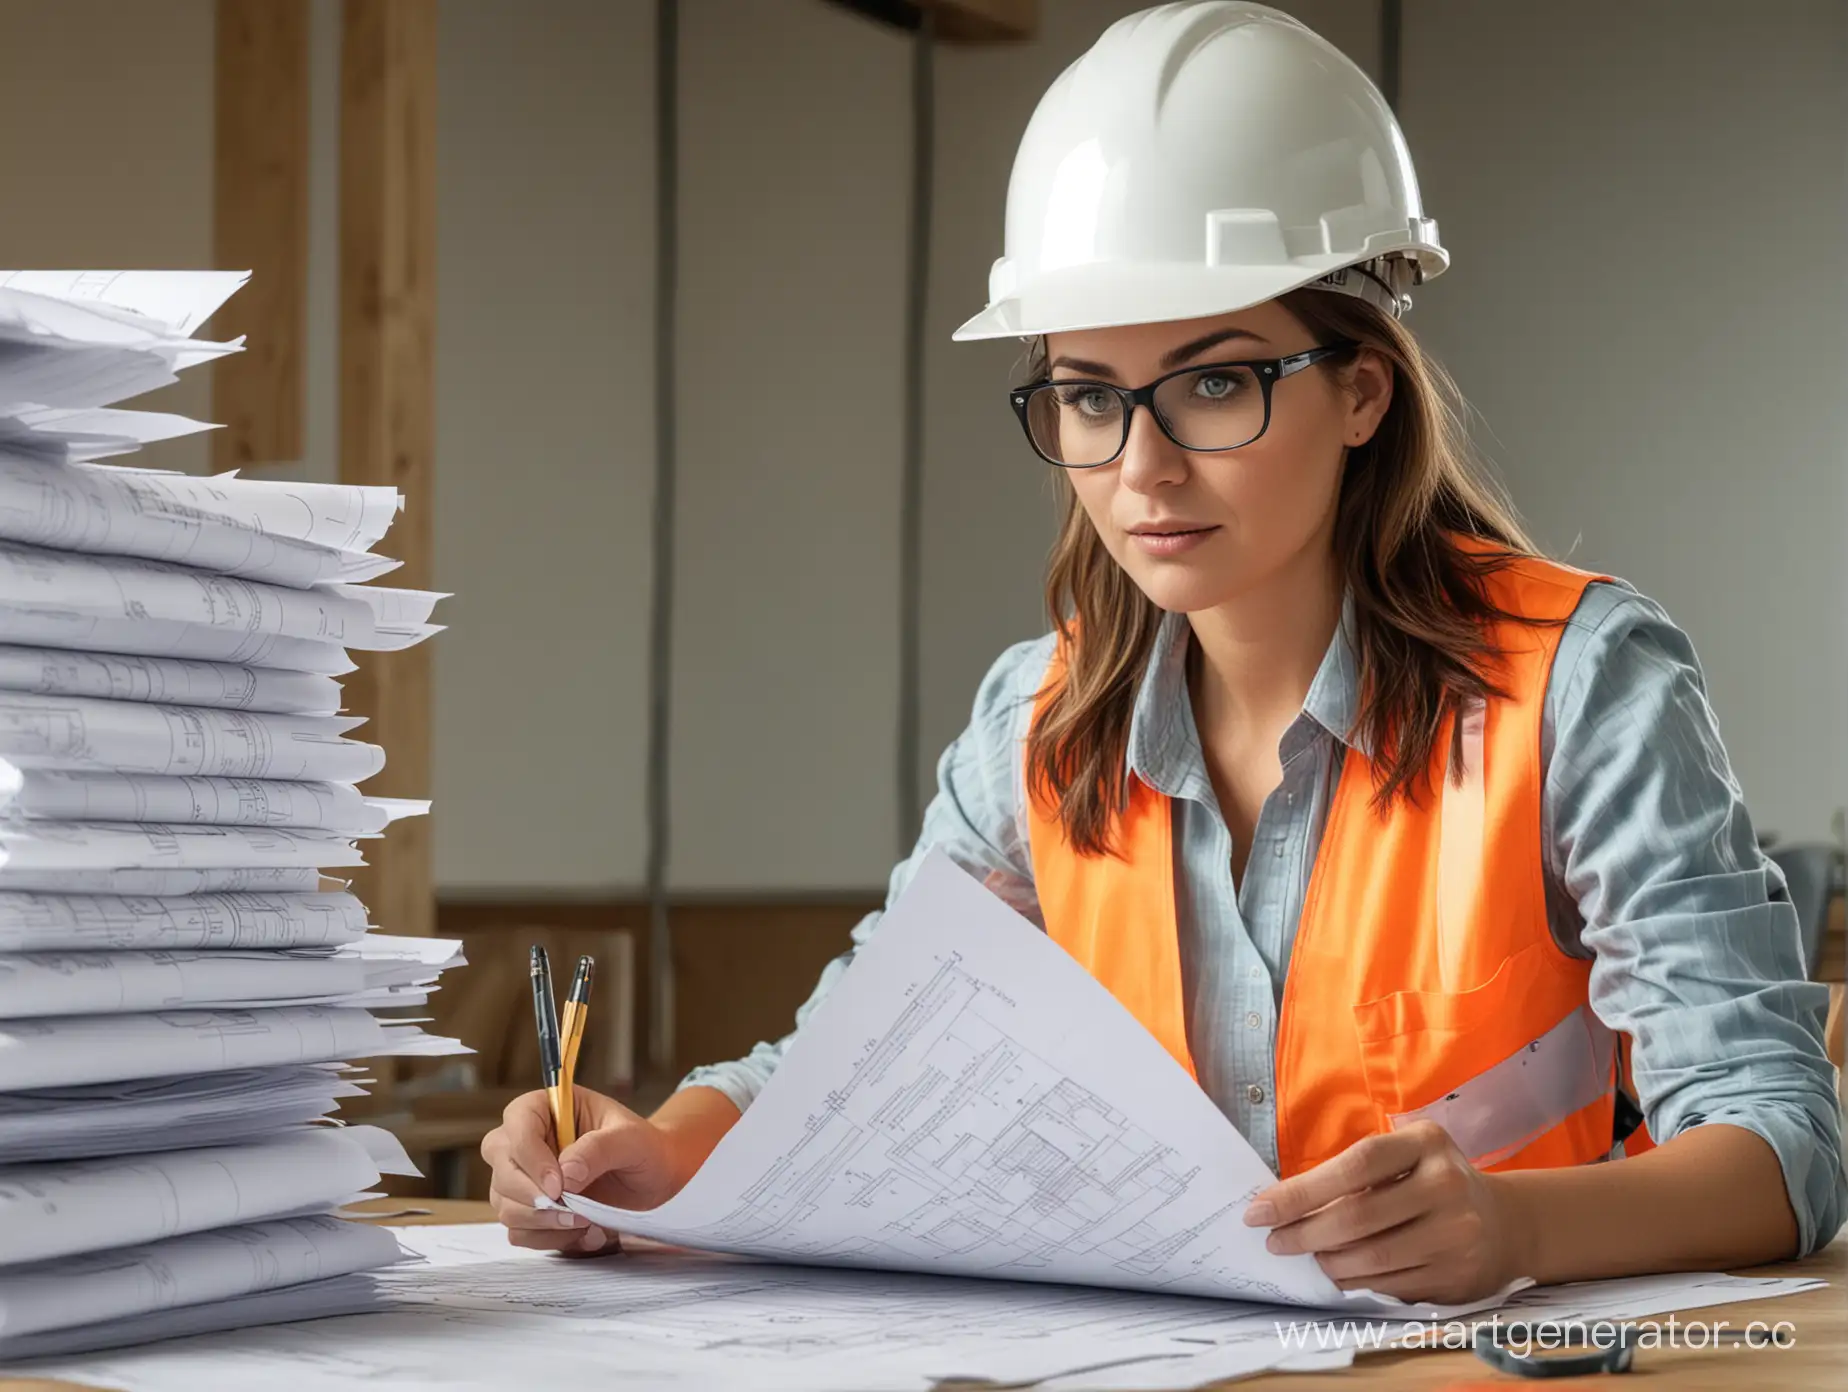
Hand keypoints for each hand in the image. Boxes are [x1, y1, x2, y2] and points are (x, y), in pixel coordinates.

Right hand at [480, 1087, 683, 1255]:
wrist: (652, 1177)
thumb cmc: (641, 1147)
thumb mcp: (631, 1139)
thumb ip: (600, 1148)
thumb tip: (566, 1174)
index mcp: (544, 1108)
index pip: (518, 1126)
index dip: (532, 1159)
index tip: (560, 1186)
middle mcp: (524, 1141)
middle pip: (503, 1170)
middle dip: (535, 1198)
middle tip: (576, 1212)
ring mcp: (521, 1178)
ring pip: (506, 1206)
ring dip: (544, 1222)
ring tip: (586, 1221)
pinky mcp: (528, 1209)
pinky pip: (520, 1232)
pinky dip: (550, 1239)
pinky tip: (584, 1233)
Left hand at [1242, 1120, 1529, 1304]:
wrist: (1507, 1223)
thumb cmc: (1434, 1182)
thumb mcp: (1407, 1155)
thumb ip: (1358, 1171)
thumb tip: (1285, 1201)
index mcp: (1427, 1143)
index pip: (1356, 1164)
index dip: (1302, 1190)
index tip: (1260, 1209)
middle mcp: (1447, 1186)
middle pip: (1359, 1216)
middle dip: (1304, 1232)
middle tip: (1274, 1241)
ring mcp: (1457, 1234)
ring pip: (1372, 1258)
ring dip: (1327, 1261)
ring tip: (1307, 1256)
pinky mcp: (1458, 1276)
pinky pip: (1391, 1285)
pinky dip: (1355, 1282)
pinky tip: (1338, 1274)